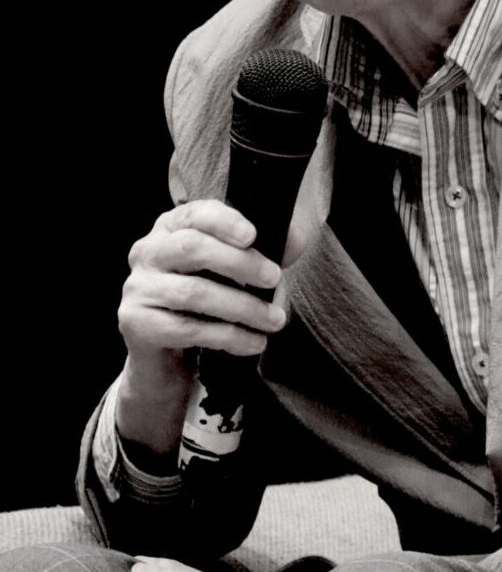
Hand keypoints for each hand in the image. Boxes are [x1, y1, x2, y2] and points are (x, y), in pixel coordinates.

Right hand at [116, 200, 284, 454]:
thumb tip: (296, 239)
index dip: (225, 221)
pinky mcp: (136, 323)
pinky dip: (228, 336)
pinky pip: (188, 329)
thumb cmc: (205, 302)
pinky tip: (254, 342)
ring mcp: (138, 287)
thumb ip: (262, 251)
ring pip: (194, 293)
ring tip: (275, 319)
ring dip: (243, 307)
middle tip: (274, 279)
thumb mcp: (233, 272)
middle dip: (240, 263)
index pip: (195, 213)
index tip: (254, 235)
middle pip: (193, 248)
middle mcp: (148, 252)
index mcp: (171, 227)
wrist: (166, 357)